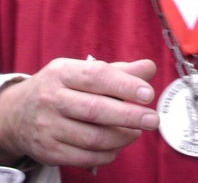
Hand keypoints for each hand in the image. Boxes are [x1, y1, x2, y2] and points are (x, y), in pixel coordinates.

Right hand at [0, 58, 158, 168]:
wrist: (16, 114)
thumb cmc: (60, 87)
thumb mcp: (81, 71)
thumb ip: (117, 70)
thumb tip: (149, 68)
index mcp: (62, 72)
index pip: (96, 76)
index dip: (124, 85)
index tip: (148, 94)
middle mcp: (51, 98)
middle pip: (95, 109)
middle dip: (129, 116)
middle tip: (152, 119)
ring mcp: (47, 127)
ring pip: (92, 137)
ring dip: (121, 137)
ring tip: (137, 132)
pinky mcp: (48, 151)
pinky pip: (84, 157)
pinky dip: (107, 154)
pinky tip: (118, 147)